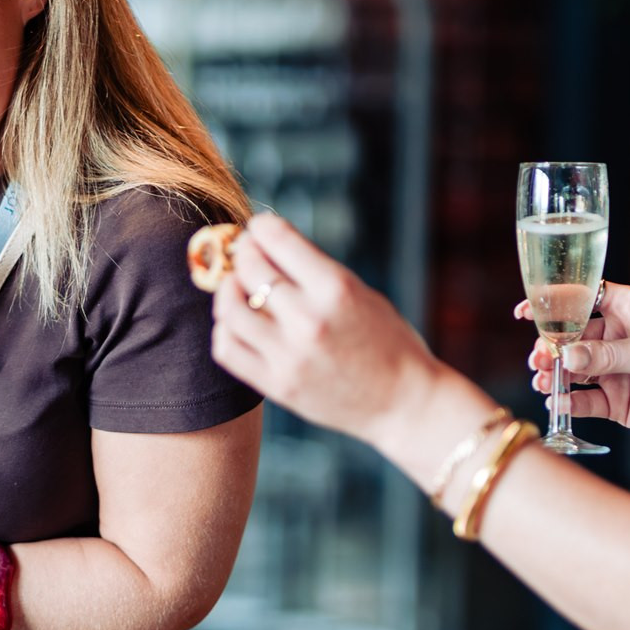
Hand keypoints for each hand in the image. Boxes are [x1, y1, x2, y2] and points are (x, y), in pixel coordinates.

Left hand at [210, 214, 436, 443]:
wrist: (403, 403)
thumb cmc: (387, 342)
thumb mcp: (360, 293)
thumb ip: (313, 271)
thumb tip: (265, 244)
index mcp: (335, 289)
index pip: (277, 239)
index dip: (261, 226)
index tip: (259, 229)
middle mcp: (308, 320)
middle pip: (249, 268)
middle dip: (243, 252)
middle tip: (245, 253)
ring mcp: (289, 356)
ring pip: (230, 308)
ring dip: (228, 289)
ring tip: (237, 287)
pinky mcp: (277, 386)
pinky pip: (227, 349)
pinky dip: (225, 329)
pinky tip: (238, 323)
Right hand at [517, 282, 629, 441]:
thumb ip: (609, 355)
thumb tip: (568, 356)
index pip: (584, 298)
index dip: (555, 301)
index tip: (526, 310)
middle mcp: (618, 338)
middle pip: (571, 336)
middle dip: (550, 345)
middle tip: (540, 358)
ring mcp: (615, 370)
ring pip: (572, 369)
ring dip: (554, 373)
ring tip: (543, 380)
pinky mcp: (617, 402)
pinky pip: (584, 400)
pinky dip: (568, 401)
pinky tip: (557, 401)